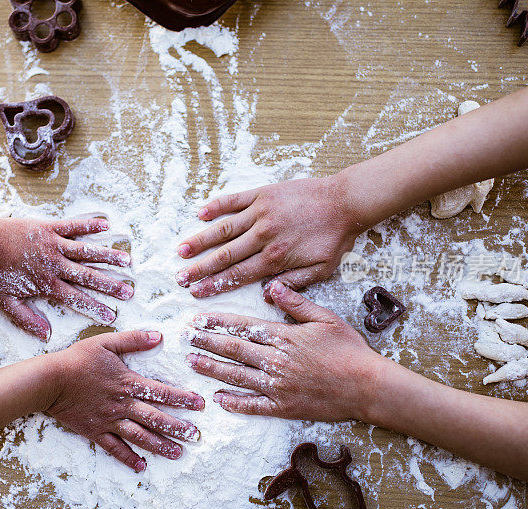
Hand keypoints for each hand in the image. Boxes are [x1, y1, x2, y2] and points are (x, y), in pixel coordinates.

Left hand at [0, 216, 132, 339]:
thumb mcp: (6, 302)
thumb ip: (27, 319)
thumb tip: (45, 335)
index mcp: (47, 285)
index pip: (77, 299)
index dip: (95, 308)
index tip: (111, 315)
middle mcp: (55, 265)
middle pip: (88, 276)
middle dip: (110, 285)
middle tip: (128, 291)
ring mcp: (54, 245)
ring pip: (86, 252)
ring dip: (108, 256)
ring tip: (127, 261)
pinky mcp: (49, 228)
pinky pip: (73, 226)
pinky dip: (89, 225)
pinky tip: (105, 225)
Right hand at [45, 331, 204, 471]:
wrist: (50, 381)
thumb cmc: (77, 359)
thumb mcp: (106, 342)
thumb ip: (133, 340)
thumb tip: (158, 336)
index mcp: (127, 383)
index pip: (161, 391)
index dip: (182, 398)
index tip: (199, 404)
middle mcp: (122, 404)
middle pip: (155, 418)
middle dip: (177, 427)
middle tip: (195, 437)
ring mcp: (109, 420)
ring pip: (139, 436)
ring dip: (159, 445)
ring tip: (177, 454)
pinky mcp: (95, 431)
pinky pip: (114, 448)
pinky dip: (128, 458)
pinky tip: (141, 466)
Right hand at [175, 178, 360, 297]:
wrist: (346, 202)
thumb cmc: (334, 237)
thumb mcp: (322, 270)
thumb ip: (294, 284)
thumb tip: (268, 295)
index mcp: (276, 257)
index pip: (238, 274)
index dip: (215, 285)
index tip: (197, 292)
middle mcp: (264, 235)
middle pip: (225, 255)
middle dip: (200, 268)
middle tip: (180, 277)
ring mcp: (261, 212)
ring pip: (224, 229)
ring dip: (201, 240)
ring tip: (182, 250)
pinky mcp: (263, 193)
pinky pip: (234, 200)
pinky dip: (216, 206)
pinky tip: (200, 214)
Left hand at [185, 281, 382, 420]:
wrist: (368, 386)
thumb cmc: (349, 349)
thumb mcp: (324, 317)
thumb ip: (295, 302)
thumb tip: (272, 286)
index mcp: (284, 337)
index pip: (243, 327)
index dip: (217, 323)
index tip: (198, 319)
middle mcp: (275, 361)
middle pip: (233, 350)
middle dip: (207, 343)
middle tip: (186, 338)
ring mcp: (278, 386)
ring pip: (237, 376)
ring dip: (212, 369)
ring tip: (193, 362)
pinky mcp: (284, 407)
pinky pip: (253, 406)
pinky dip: (235, 402)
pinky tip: (218, 398)